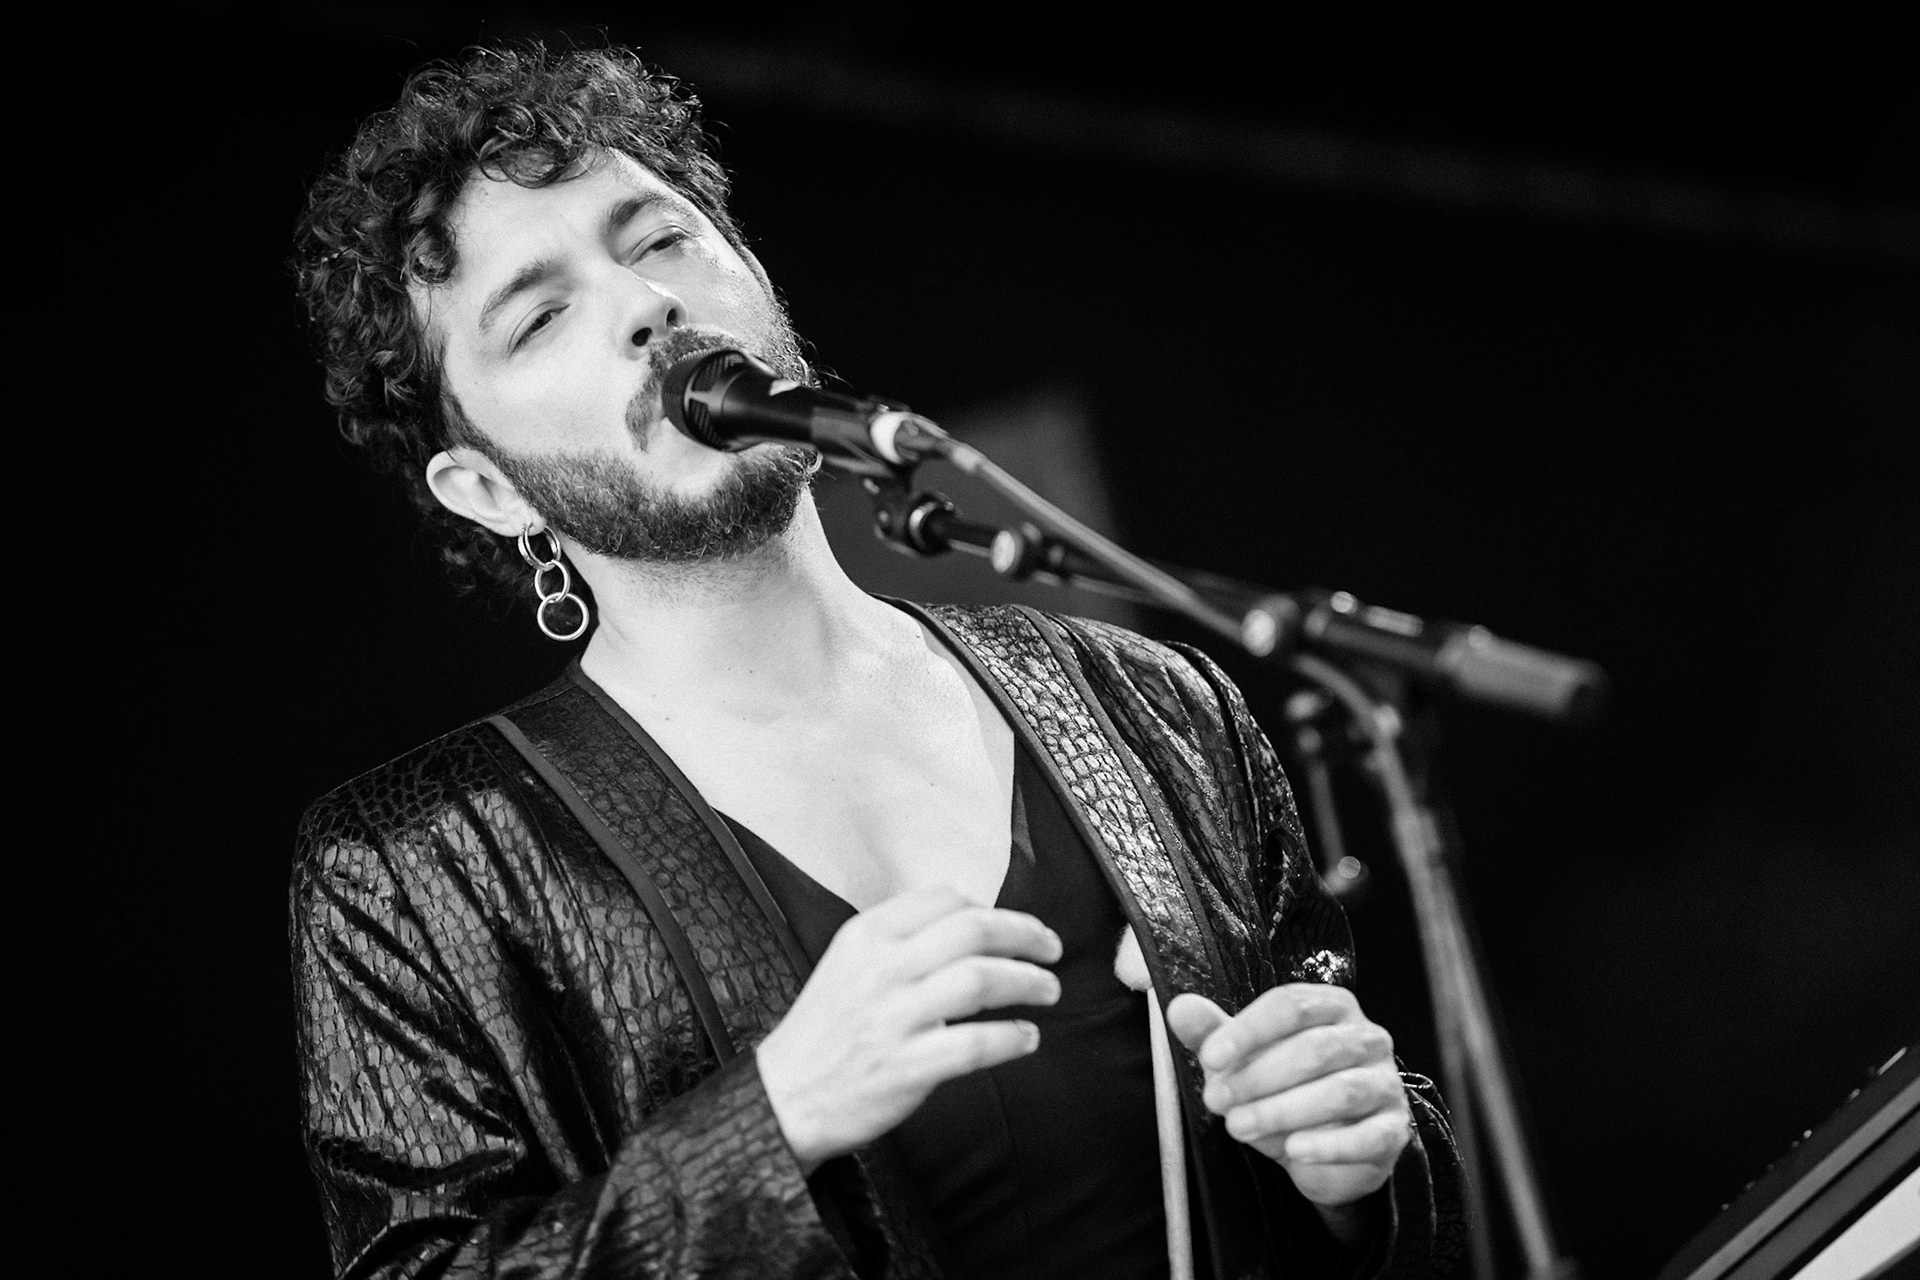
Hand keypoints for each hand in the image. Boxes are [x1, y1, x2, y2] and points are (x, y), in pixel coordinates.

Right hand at [756, 884, 1061, 1172]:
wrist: (784, 1096)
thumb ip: (901, 939)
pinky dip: (1012, 1038)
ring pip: (981, 980)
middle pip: (973, 930)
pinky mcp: (905, 1067)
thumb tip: (973, 922)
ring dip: (1028, 982)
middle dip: (1026, 934)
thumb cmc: (826, 1029)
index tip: (1013, 925)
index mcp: (866, 935)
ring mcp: (892, 1019)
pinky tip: (1026, 1037)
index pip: (944, 897)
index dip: (992, 907)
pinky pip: (975, 1044)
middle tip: (1052, 948)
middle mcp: (880, 969)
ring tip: (1048, 990)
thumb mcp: (849, 964)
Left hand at [1165, 984, 1408, 1218]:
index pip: (1291, 1005)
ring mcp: (1385, 1084)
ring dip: (1283, 1111)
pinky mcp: (1393, 1130)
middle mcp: (1366, 1038)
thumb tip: (1179, 1006)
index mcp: (1331, 1006)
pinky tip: (1293, 1151)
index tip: (1211, 1057)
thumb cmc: (1281, 1086)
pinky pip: (1368, 1137)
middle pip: (1316, 1049)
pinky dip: (1329, 1146)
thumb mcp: (1243, 1058)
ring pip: (1341, 1091)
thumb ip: (1213, 1033)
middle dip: (1259, 1076)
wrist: (1320, 1146)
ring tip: (1240, 1127)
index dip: (1249, 1030)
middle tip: (1216, 1100)